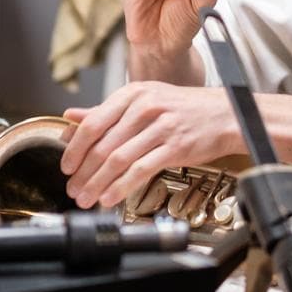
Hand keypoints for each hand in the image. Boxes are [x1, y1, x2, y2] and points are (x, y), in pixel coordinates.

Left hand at [61, 82, 230, 208]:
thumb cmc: (185, 108)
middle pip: (102, 145)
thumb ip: (106, 110)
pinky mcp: (175, 147)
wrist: (225, 114)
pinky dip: (121, 187)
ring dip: (97, 183)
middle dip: (83, 173)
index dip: (74, 148)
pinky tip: (110, 197)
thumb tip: (72, 117)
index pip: (93, 122)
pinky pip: (140, 170)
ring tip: (87, 197)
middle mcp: (145, 107)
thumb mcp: (145, 99)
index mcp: (133, 94)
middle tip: (73, 188)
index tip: (66, 166)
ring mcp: (160, 127)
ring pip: (118, 159)